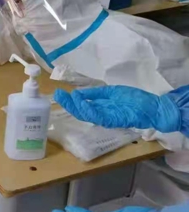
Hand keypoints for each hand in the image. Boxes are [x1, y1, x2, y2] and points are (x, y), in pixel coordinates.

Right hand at [54, 86, 181, 132]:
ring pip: (86, 115)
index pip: (81, 105)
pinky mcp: (113, 120)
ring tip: (66, 97)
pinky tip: (81, 102)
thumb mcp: (111, 92)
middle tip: (57, 95)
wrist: (153, 107)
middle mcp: (101, 114)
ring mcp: (106, 118)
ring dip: (75, 107)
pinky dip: (88, 110)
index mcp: (100, 107)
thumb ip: (95, 93)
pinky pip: (97, 116)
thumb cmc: (134, 99)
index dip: (70, 100)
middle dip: (68, 104)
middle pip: (80, 111)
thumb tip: (78, 93)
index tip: (59, 92)